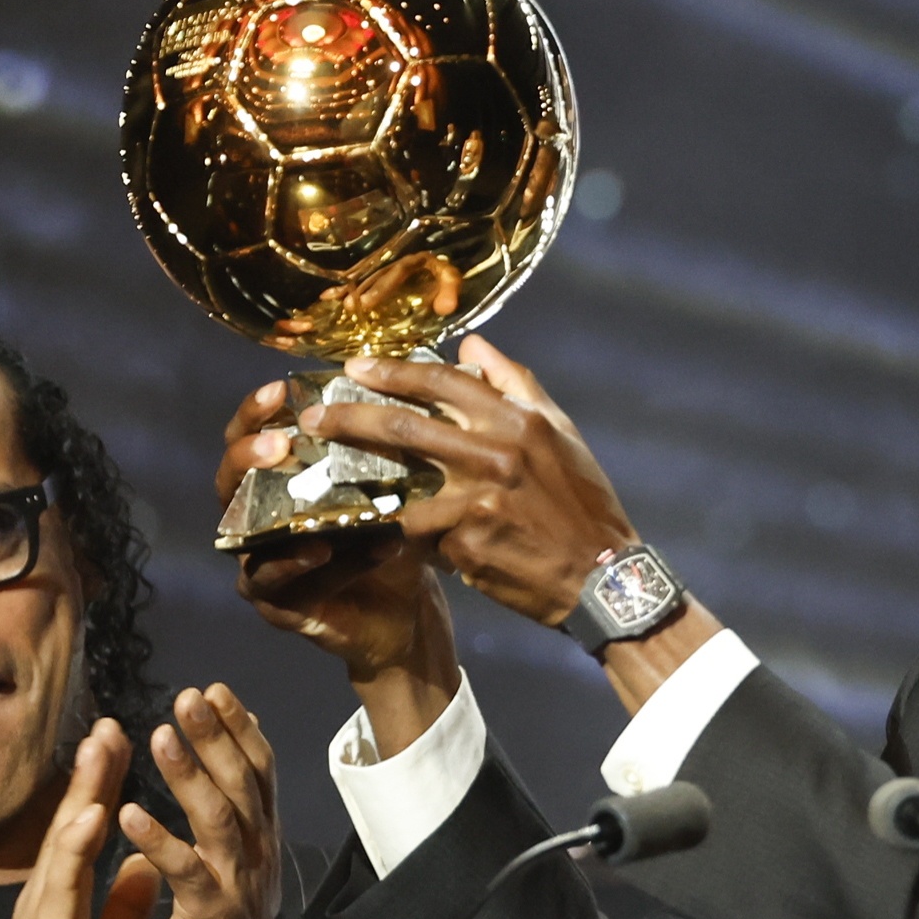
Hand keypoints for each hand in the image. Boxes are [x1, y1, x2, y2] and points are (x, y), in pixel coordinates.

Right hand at [5, 718, 161, 918]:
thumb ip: (121, 904)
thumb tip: (142, 864)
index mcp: (66, 895)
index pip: (88, 827)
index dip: (104, 784)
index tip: (121, 742)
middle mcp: (49, 894)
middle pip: (72, 819)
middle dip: (92, 771)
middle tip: (110, 722)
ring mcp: (43, 910)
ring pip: (62, 839)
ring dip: (82, 790)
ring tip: (101, 744)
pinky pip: (62, 884)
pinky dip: (75, 846)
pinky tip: (92, 814)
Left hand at [118, 684, 285, 918]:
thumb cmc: (228, 915)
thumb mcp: (242, 852)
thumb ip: (239, 801)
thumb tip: (240, 739)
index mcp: (262, 832)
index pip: (259, 768)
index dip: (240, 727)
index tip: (215, 690)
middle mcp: (258, 849)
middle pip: (240, 782)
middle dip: (215, 736)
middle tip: (189, 696)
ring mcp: (238, 880)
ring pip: (217, 818)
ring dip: (188, 775)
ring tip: (160, 736)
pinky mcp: (211, 914)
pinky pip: (185, 871)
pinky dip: (158, 840)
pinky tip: (130, 813)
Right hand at [218, 383, 461, 753]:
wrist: (410, 612)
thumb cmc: (399, 537)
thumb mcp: (403, 484)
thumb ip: (404, 438)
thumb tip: (439, 369)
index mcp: (281, 478)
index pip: (252, 431)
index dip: (258, 409)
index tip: (284, 389)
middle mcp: (259, 516)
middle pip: (228, 477)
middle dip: (247, 455)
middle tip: (280, 442)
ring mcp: (260, 561)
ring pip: (244, 534)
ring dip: (279, 516)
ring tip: (310, 502)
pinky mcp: (275, 605)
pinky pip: (274, 583)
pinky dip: (302, 565)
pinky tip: (329, 549)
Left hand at [299, 334, 635, 626]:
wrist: (604, 575)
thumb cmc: (582, 502)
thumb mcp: (560, 432)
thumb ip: (515, 383)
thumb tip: (472, 343)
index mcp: (518, 420)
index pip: (444, 380)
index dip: (393, 372)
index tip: (355, 367)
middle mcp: (495, 453)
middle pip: (405, 425)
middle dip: (350, 417)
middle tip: (314, 418)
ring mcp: (477, 500)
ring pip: (400, 483)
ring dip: (357, 479)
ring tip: (324, 477)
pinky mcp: (465, 544)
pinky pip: (415, 532)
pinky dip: (392, 528)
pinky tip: (365, 527)